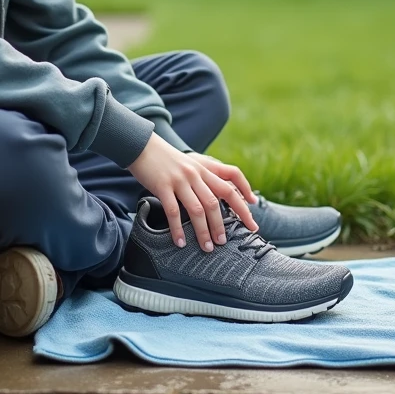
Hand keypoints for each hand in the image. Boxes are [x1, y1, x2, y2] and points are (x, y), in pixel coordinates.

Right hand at [127, 134, 258, 252]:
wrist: (141, 146)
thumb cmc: (166, 158)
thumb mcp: (190, 162)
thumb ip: (204, 175)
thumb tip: (217, 195)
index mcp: (204, 167)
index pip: (232, 176)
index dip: (245, 191)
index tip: (253, 208)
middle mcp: (196, 174)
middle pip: (216, 201)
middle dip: (223, 224)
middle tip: (226, 241)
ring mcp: (180, 180)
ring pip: (198, 210)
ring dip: (204, 231)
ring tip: (207, 247)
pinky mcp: (163, 186)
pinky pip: (173, 212)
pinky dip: (178, 229)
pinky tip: (180, 242)